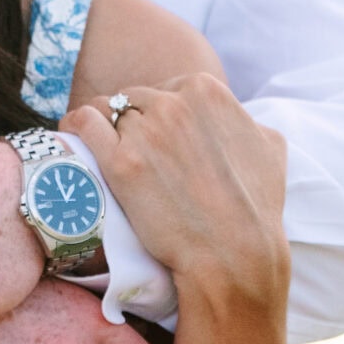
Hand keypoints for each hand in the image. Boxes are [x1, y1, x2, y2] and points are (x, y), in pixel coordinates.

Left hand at [64, 75, 288, 309]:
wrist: (234, 255)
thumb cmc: (255, 208)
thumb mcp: (270, 148)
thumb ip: (246, 120)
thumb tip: (239, 118)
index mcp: (206, 90)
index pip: (166, 88)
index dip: (160, 115)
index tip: (159, 140)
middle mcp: (173, 103)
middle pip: (134, 99)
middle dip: (133, 122)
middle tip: (136, 154)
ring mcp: (145, 131)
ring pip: (106, 110)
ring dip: (105, 128)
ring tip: (105, 152)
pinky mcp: (120, 162)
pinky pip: (82, 122)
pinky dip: (75, 127)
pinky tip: (73, 136)